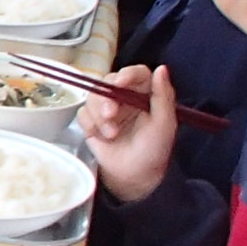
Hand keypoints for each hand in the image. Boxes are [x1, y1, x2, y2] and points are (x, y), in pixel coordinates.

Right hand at [82, 63, 178, 203]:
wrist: (134, 176)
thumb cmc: (153, 150)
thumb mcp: (164, 123)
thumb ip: (163, 96)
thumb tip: (162, 69)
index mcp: (145, 93)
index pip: (136, 73)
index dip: (127, 74)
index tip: (121, 82)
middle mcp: (125, 97)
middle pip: (108, 82)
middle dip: (106, 98)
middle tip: (111, 114)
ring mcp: (107, 109)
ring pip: (92, 96)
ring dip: (98, 115)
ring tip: (111, 134)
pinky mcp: (92, 122)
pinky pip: (83, 113)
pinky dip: (90, 124)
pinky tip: (101, 137)